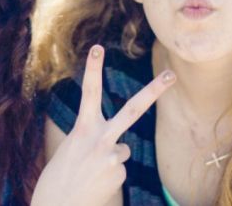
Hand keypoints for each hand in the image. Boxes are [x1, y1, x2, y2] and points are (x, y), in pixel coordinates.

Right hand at [32, 45, 175, 205]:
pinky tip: (96, 183)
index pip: (89, 93)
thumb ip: (94, 139)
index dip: (93, 69)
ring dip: (110, 158)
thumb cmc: (59, 178)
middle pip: (133, 109)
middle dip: (154, 90)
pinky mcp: (119, 174)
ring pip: (123, 149)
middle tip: (172, 73)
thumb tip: (121, 147)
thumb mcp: (70, 150)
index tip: (97, 47)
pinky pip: (119, 168)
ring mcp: (113, 157)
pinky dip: (109, 175)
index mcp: (82, 129)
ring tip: (91, 173)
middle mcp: (100, 139)